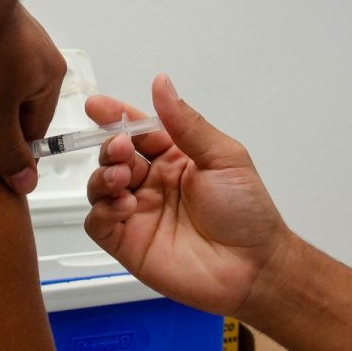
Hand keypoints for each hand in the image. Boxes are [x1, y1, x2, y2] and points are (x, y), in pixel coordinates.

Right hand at [84, 74, 294, 317]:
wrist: (254, 267)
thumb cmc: (247, 212)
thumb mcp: (223, 157)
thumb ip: (187, 123)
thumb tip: (162, 83)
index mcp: (174, 157)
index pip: (137, 130)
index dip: (116, 116)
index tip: (98, 106)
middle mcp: (152, 182)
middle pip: (114, 156)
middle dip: (110, 147)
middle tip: (121, 149)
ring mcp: (138, 213)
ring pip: (100, 186)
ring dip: (103, 176)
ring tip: (123, 177)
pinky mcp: (128, 243)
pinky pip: (98, 223)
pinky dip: (102, 210)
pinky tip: (126, 206)